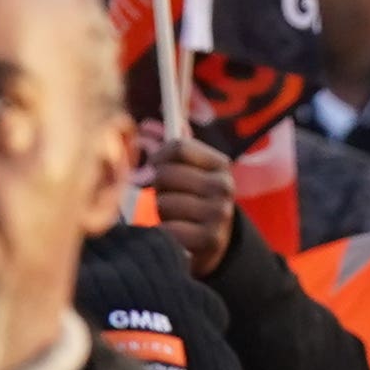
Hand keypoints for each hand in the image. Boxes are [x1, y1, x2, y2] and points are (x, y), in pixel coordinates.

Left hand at [143, 127, 236, 266]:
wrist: (211, 244)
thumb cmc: (191, 201)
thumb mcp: (190, 173)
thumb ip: (173, 151)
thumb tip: (146, 125)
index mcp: (220, 164)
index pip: (177, 147)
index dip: (158, 157)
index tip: (156, 167)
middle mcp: (224, 186)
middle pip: (165, 173)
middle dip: (157, 187)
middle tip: (166, 198)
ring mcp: (219, 213)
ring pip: (163, 202)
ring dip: (160, 212)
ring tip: (172, 217)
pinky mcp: (210, 239)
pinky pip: (168, 229)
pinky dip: (164, 233)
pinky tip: (174, 234)